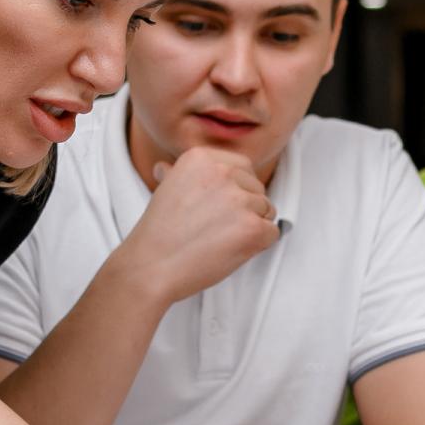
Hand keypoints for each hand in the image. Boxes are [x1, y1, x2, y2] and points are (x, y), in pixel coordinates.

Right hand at [110, 147, 279, 304]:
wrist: (151, 266)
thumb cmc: (159, 234)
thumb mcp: (167, 190)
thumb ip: (181, 175)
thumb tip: (167, 169)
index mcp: (202, 157)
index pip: (243, 167)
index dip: (235, 190)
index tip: (218, 207)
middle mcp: (223, 172)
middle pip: (257, 188)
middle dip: (245, 209)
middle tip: (216, 228)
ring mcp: (239, 199)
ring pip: (266, 210)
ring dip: (250, 227)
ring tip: (220, 240)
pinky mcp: (252, 227)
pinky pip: (272, 232)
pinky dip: (257, 245)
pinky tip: (231, 249)